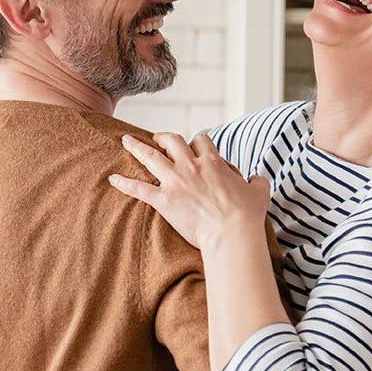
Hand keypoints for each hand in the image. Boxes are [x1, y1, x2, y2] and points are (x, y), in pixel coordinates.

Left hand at [109, 132, 270, 251]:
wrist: (231, 233)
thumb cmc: (246, 215)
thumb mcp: (259, 191)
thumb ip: (257, 180)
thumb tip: (256, 178)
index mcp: (212, 162)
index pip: (200, 141)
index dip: (196, 142)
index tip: (193, 146)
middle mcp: (191, 166)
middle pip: (172, 141)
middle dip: (163, 137)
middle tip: (157, 138)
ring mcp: (175, 182)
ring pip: (151, 157)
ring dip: (136, 147)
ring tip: (125, 140)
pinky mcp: (163, 200)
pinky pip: (138, 188)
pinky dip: (124, 183)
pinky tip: (112, 179)